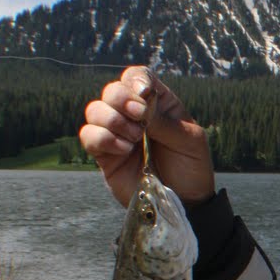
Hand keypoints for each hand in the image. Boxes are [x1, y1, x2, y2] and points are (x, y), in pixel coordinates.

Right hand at [79, 67, 215, 208]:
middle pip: (112, 90)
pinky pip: (88, 136)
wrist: (185, 201)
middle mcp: (133, 115)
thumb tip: (140, 107)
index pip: (137, 77)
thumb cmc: (191, 167)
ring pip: (94, 110)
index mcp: (158, 104)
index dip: (135, 80)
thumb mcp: (189, 141)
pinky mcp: (104, 155)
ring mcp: (117, 134)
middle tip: (140, 118)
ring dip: (112, 120)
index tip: (143, 92)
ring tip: (135, 138)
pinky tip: (123, 150)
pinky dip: (102, 138)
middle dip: (122, 99)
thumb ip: (165, 122)